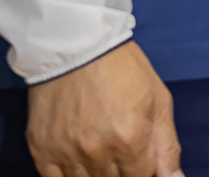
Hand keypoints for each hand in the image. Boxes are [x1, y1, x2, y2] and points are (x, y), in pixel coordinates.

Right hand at [25, 42, 181, 176]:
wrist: (75, 45)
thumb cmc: (123, 68)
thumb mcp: (158, 100)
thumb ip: (167, 146)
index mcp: (130, 140)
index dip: (145, 170)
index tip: (142, 156)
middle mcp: (96, 152)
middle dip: (124, 171)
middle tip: (121, 148)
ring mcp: (66, 154)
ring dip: (99, 174)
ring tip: (102, 151)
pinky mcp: (41, 151)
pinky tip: (79, 162)